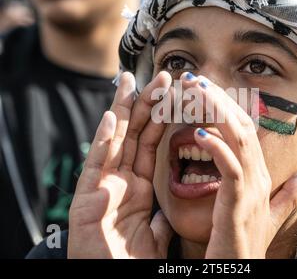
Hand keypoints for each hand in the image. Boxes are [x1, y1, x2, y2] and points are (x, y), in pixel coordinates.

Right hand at [68, 71, 173, 258]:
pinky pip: (96, 167)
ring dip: (123, 112)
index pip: (150, 144)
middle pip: (133, 135)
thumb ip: (160, 218)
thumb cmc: (131, 263)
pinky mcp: (86, 201)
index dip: (160, 118)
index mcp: (136, 187)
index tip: (170, 94)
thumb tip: (167, 210)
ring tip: (131, 83)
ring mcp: (102, 187)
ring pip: (115, 142)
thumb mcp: (155, 235)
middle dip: (145, 104)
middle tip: (158, 77)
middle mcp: (118, 181)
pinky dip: (102, 142)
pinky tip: (109, 118)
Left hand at [180, 73, 296, 258]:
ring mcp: (251, 189)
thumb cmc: (249, 243)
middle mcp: (259, 176)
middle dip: (218, 98)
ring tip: (195, 90)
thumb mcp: (271, 215)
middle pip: (241, 126)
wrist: (242, 272)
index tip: (205, 87)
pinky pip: (231, 169)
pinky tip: (199, 134)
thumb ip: (291, 193)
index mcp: (260, 174)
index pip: (245, 129)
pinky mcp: (239, 204)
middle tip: (193, 77)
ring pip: (239, 139)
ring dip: (217, 111)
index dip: (227, 105)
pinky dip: (217, 149)